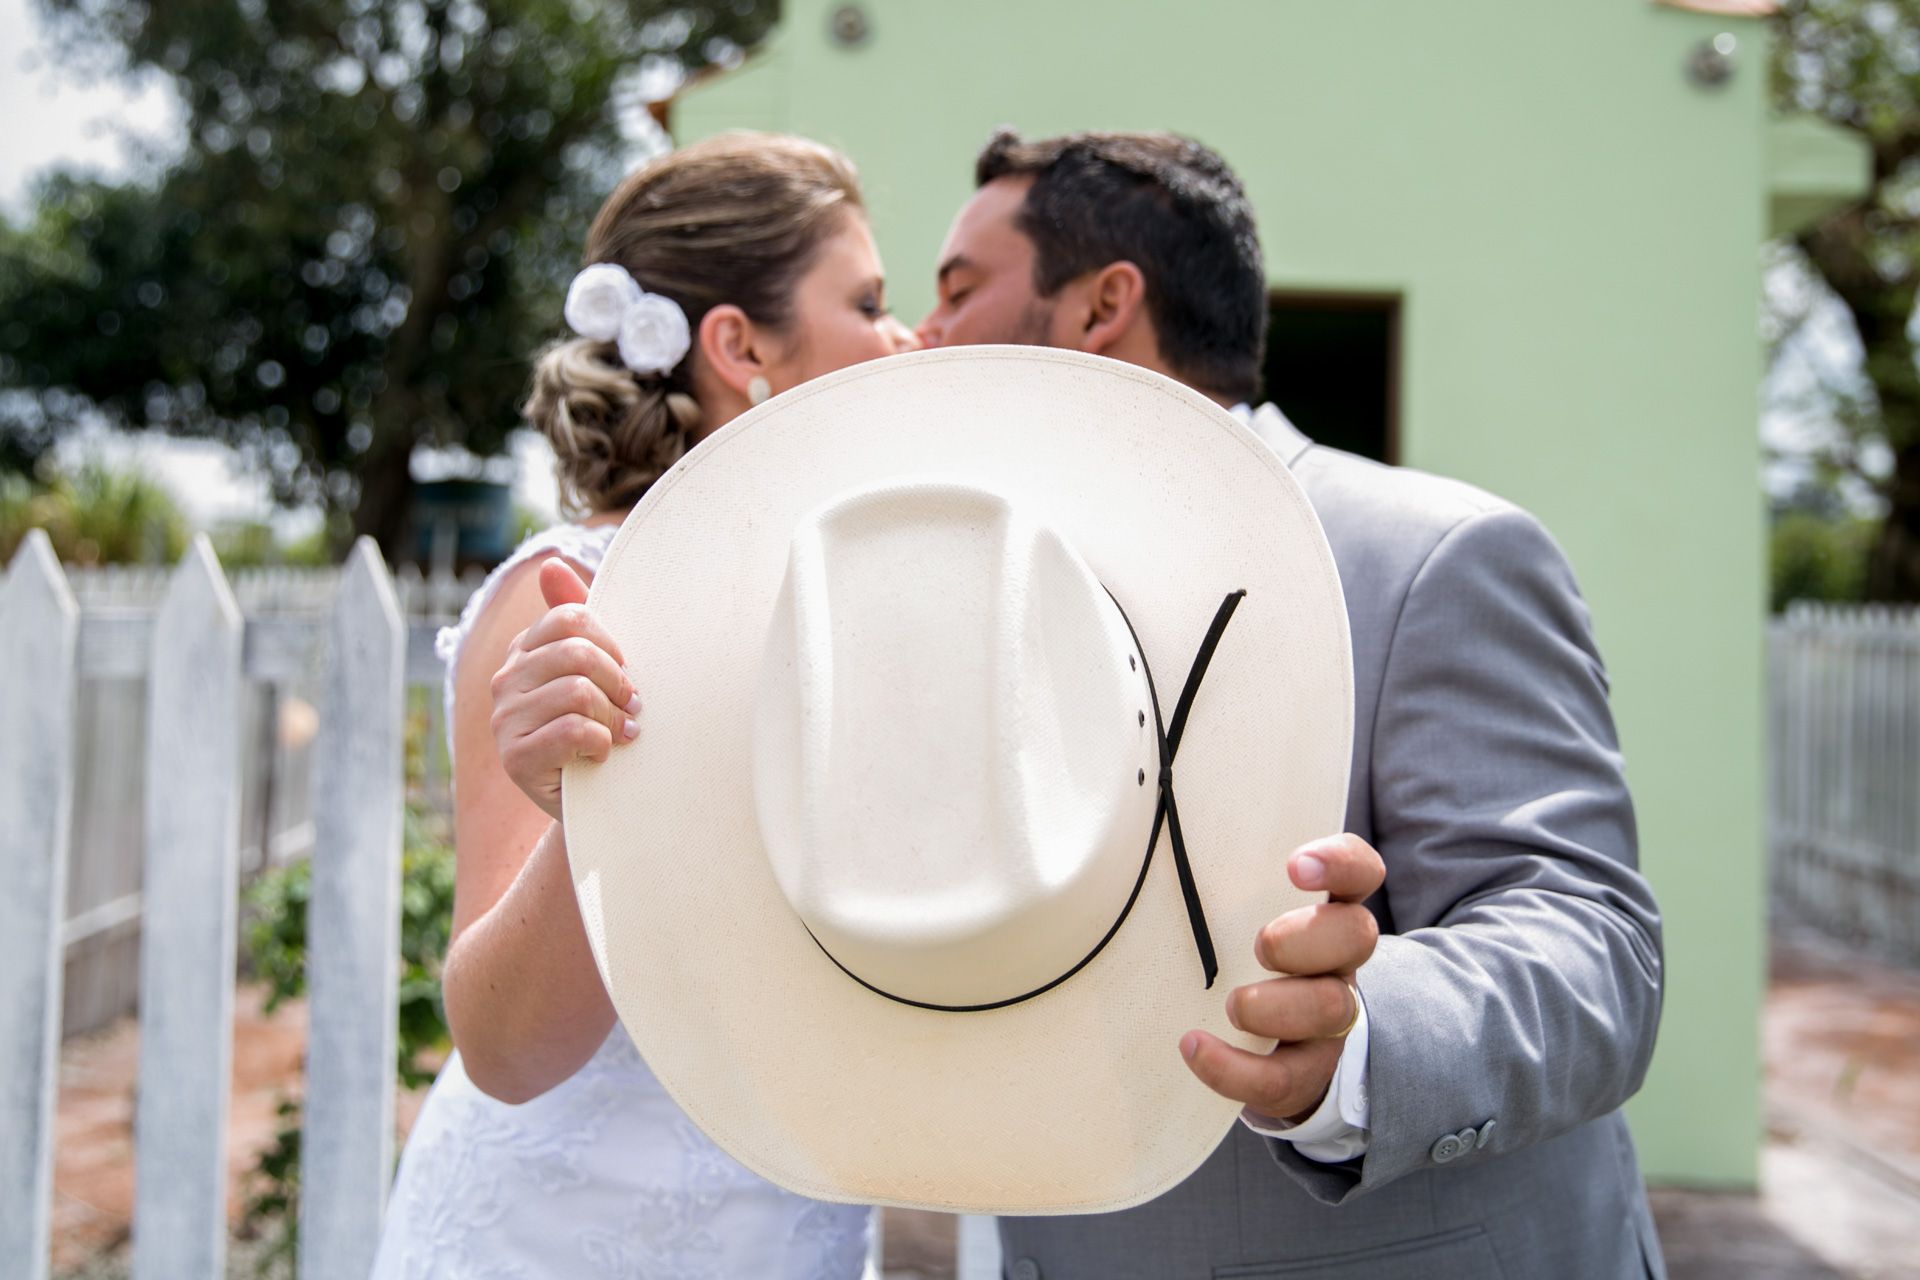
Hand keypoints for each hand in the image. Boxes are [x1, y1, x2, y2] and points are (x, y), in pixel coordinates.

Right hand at [489, 558, 639, 822]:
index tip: (626, 671)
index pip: (571, 618)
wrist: (593, 801)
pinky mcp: (514, 758)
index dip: (611, 643)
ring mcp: (504, 719)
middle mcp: (505, 680)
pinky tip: (604, 755)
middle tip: (633, 707)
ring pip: (577, 692)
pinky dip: (602, 743)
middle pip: (577, 652)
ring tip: (622, 733)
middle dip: (618, 682)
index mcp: (525, 651)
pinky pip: (571, 731)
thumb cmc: (599, 729)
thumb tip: (551, 563)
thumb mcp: (595, 674)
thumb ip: (578, 623)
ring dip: (613, 717)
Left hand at [1180, 833, 1384, 1122]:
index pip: (1358, 873)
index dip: (1339, 864)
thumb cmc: (1237, 957)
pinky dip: (1235, 1066)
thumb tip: (1150, 846)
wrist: (1268, 1047)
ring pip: (1333, 1009)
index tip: (1294, 866)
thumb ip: (1218, 884)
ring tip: (1230, 1004)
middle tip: (1260, 945)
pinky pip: (1284, 1078)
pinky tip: (1194, 1046)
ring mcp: (1329, 1019)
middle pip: (1357, 937)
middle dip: (1307, 938)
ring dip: (1277, 1006)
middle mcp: (1338, 962)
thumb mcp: (1234, 915)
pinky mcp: (1306, 1071)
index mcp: (1325, 912)